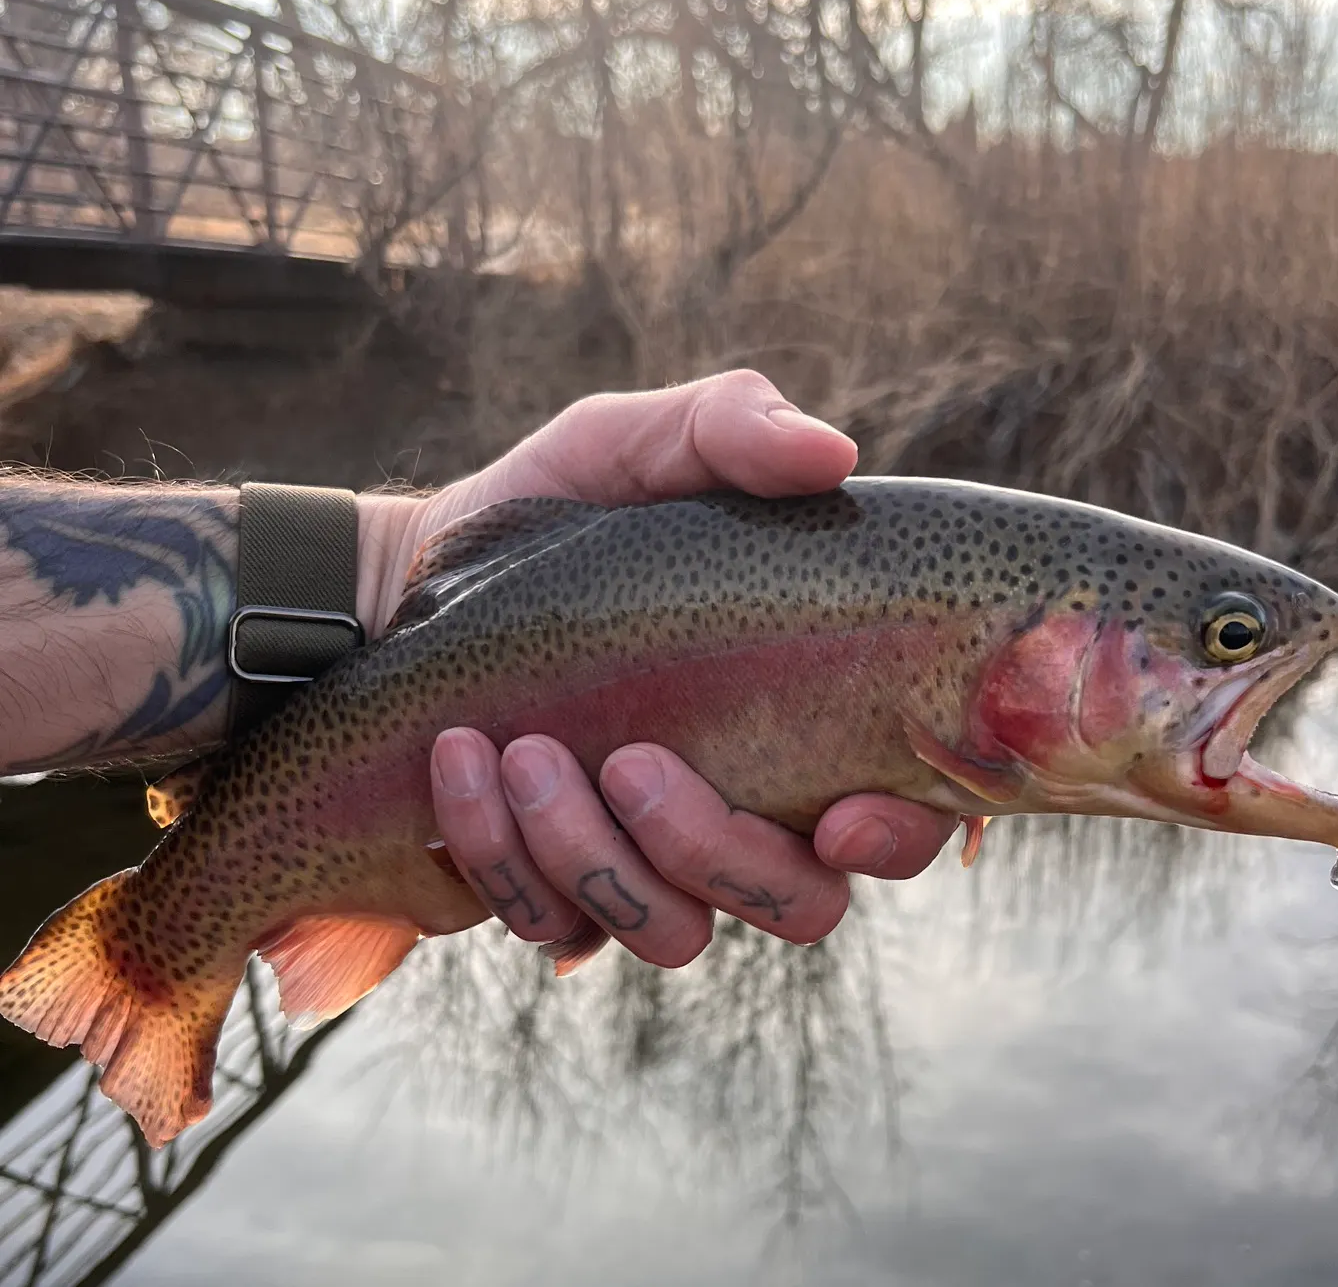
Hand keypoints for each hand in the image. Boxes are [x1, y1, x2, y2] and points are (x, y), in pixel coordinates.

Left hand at [378, 371, 956, 967]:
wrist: (413, 576)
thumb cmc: (559, 507)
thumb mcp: (636, 442)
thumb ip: (733, 427)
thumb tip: (833, 455)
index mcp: (803, 713)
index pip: (902, 815)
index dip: (896, 836)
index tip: (838, 815)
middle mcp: (746, 808)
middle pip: (800, 904)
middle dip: (716, 851)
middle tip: (631, 760)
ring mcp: (652, 862)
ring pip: (676, 932)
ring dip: (598, 857)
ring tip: (523, 752)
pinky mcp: (557, 891)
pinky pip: (557, 927)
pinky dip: (507, 860)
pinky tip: (462, 764)